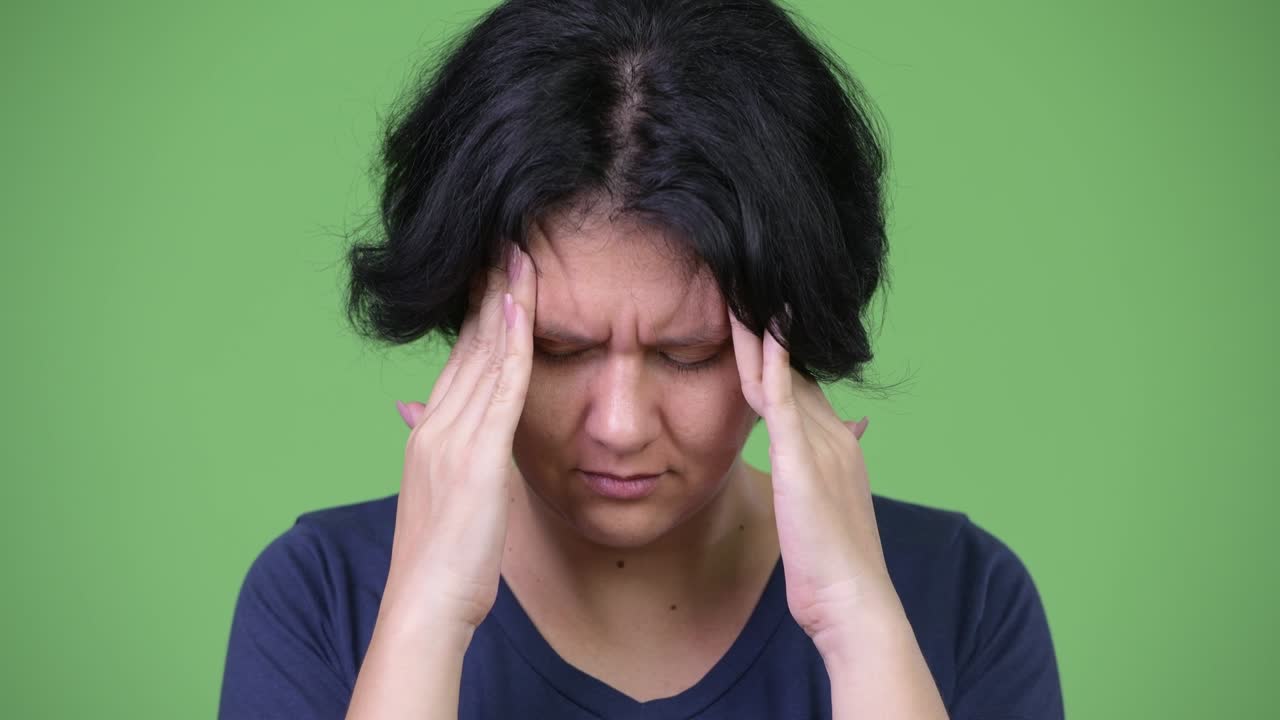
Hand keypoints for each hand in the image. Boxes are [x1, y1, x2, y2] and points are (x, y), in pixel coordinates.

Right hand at [385, 243, 536, 632]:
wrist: (424, 606)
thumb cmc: (442, 563)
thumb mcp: (440, 498)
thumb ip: (441, 452)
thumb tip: (421, 417)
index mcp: (429, 434)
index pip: (459, 360)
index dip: (478, 315)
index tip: (494, 275)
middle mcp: (435, 425)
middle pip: (468, 344)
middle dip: (489, 291)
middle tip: (508, 243)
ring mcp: (453, 438)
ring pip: (485, 354)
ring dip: (504, 299)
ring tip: (520, 253)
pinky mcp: (477, 456)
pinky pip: (501, 385)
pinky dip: (513, 341)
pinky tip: (523, 304)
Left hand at [728, 306, 892, 651]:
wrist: (854, 602)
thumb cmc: (835, 569)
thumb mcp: (828, 514)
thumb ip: (822, 478)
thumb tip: (828, 456)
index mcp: (837, 446)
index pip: (803, 386)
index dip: (780, 354)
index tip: (755, 322)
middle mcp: (833, 435)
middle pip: (793, 369)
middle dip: (768, 332)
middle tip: (744, 289)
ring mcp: (818, 444)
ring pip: (783, 373)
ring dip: (762, 332)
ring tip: (741, 289)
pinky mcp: (801, 458)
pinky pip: (782, 396)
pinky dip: (772, 360)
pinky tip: (761, 326)